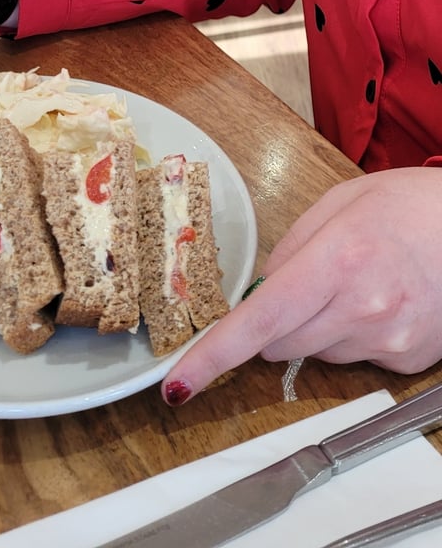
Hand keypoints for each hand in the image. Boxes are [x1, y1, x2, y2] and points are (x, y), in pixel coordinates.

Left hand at [162, 166, 441, 404]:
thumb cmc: (405, 204)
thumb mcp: (338, 204)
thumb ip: (289, 250)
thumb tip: (259, 293)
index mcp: (338, 261)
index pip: (259, 321)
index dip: (213, 356)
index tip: (178, 383)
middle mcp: (364, 308)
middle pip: (277, 344)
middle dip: (273, 323)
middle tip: (306, 284)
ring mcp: (389, 340)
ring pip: (312, 353)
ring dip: (314, 328)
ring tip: (353, 286)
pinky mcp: (408, 360)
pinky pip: (351, 360)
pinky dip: (349, 337)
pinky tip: (379, 303)